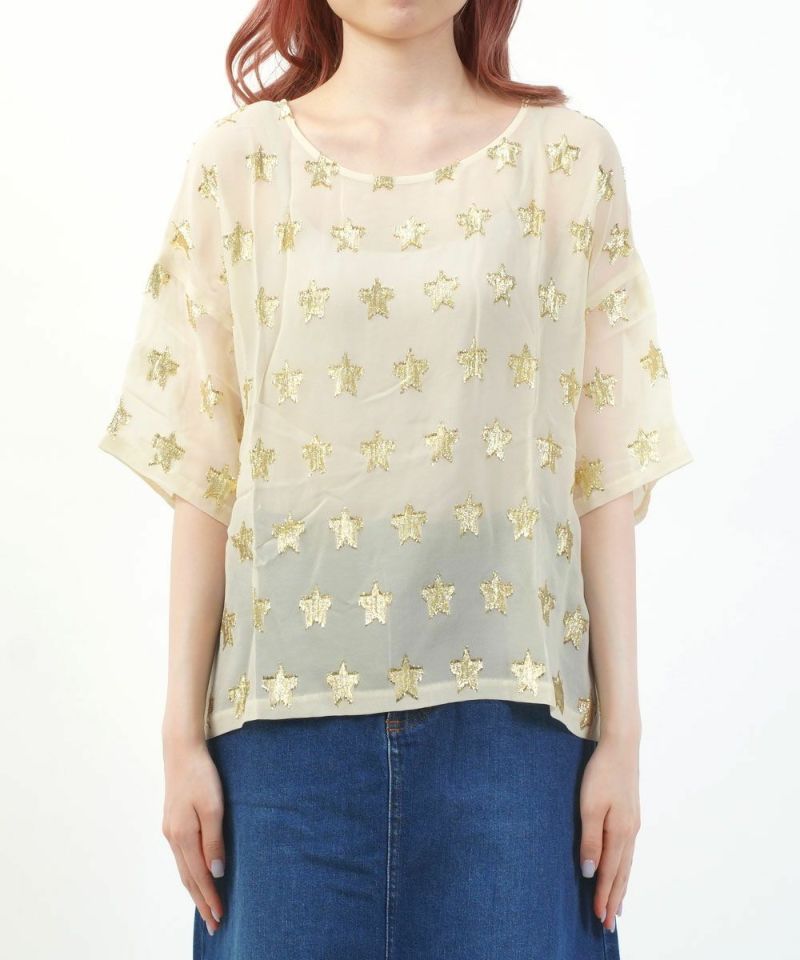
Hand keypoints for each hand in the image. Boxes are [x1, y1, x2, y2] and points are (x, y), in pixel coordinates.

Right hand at [162, 738, 225, 934]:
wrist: (181, 751)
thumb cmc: (201, 775)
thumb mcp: (213, 806)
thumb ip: (214, 840)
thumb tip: (216, 872)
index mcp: (183, 836)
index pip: (199, 877)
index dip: (210, 898)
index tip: (220, 917)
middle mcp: (173, 837)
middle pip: (188, 878)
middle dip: (201, 902)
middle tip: (214, 924)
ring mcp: (170, 830)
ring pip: (183, 869)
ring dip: (195, 890)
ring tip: (205, 908)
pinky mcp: (172, 823)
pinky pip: (181, 857)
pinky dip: (189, 873)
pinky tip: (196, 876)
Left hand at [578, 735, 640, 929]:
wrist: (622, 746)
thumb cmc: (602, 773)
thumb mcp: (590, 806)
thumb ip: (590, 839)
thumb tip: (589, 871)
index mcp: (620, 833)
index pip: (610, 872)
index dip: (603, 895)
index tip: (599, 917)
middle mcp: (630, 833)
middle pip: (622, 873)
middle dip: (614, 898)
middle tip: (609, 923)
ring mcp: (633, 824)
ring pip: (627, 864)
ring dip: (620, 886)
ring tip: (617, 906)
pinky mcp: (631, 816)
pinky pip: (628, 852)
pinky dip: (624, 868)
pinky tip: (621, 870)